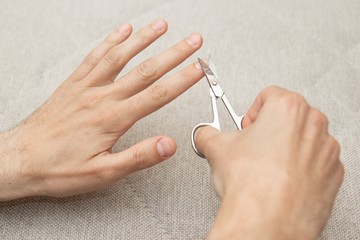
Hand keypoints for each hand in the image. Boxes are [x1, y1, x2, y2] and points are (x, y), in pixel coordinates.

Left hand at [0, 19, 203, 200]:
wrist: (19, 160)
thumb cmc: (58, 169)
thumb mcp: (103, 173)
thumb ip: (138, 157)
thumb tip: (168, 145)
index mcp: (112, 118)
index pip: (156, 94)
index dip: (182, 80)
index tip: (199, 68)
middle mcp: (101, 97)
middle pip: (145, 70)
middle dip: (173, 53)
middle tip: (192, 41)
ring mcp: (86, 87)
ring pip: (120, 56)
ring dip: (143, 39)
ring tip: (162, 26)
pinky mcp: (73, 84)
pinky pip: (94, 56)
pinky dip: (110, 41)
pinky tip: (122, 31)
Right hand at [195, 86, 343, 238]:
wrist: (267, 222)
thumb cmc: (251, 184)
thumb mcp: (217, 148)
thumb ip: (207, 133)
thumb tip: (205, 135)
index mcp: (287, 108)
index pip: (269, 96)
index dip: (253, 112)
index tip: (247, 125)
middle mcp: (313, 125)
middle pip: (289, 116)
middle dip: (270, 129)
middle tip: (254, 147)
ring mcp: (326, 150)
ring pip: (304, 139)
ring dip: (287, 148)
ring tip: (266, 167)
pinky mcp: (332, 174)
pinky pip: (316, 162)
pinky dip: (301, 168)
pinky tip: (282, 180)